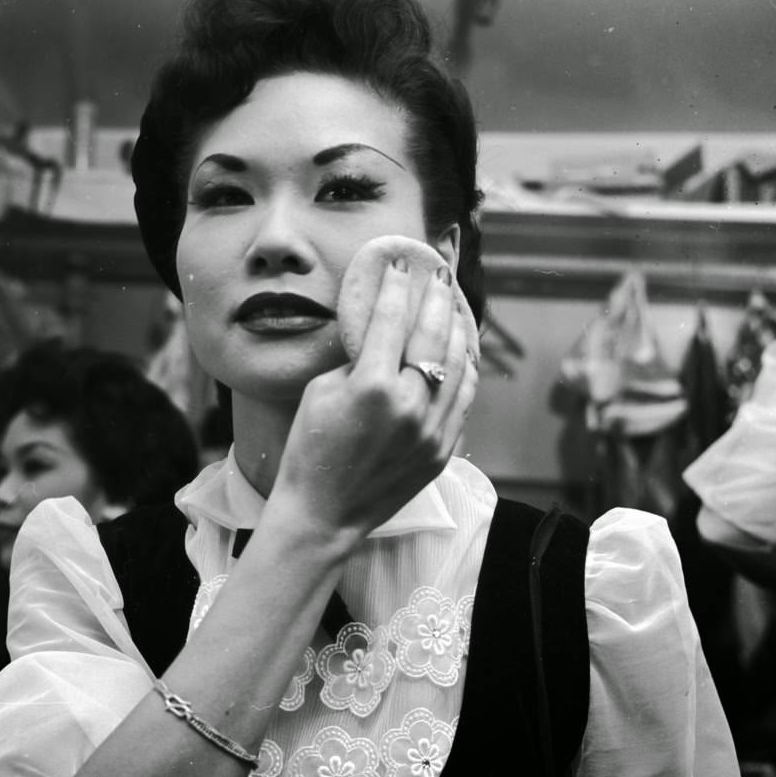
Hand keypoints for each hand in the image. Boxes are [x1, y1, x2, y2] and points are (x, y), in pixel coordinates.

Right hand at [272, 257, 477, 543]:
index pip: (390, 318)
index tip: (399, 263)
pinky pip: (464, 398)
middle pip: (433, 334)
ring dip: (457, 329)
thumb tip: (379, 333)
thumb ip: (355, 359)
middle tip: (438, 273)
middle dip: (436, 297)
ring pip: (458, 364)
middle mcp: (409, 404)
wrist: (323, 514)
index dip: (395, 285)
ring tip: (454, 306)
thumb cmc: (310, 450)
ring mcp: (431, 429)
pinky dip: (465, 370)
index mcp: (371, 385)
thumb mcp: (320, 392)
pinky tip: (460, 353)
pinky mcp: (442, 449)